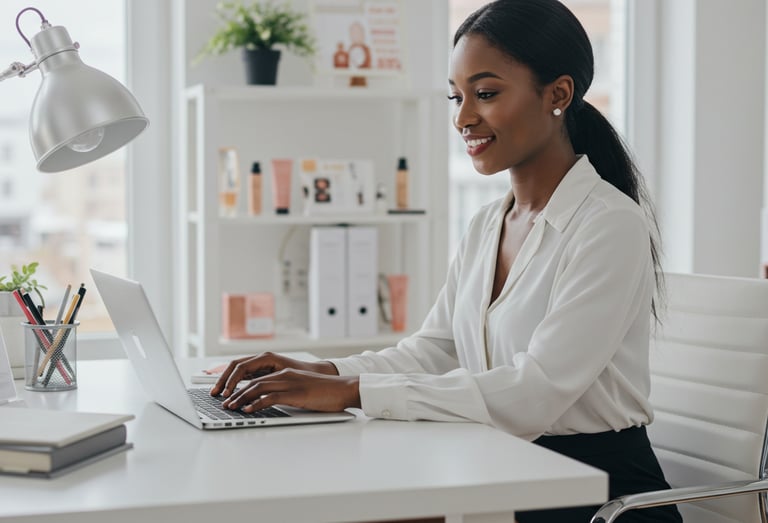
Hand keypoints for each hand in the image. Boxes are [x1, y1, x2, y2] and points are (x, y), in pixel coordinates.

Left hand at [220, 368, 360, 412]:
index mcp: (284, 373)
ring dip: (240, 398)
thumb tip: (268, 403)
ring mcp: (289, 383)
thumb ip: (285, 393)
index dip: (239, 385)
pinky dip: (255, 404)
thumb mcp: (301, 390)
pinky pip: (269, 397)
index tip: (228, 394)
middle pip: (252, 380)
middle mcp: (284, 374)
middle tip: (223, 402)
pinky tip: (248, 410)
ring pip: (257, 387)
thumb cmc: (325, 392)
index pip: (256, 376)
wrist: (343, 389)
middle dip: (234, 391)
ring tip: (230, 407)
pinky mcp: (294, 393)